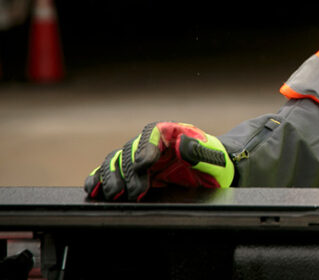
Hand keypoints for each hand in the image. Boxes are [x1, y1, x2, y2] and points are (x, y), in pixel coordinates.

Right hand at [84, 122, 233, 200]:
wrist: (214, 175)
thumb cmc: (215, 163)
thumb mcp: (213, 158)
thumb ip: (198, 151)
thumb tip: (181, 143)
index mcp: (171, 133)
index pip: (152, 133)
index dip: (145, 148)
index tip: (144, 166)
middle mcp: (151, 144)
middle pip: (130, 151)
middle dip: (129, 172)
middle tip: (135, 192)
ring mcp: (140, 159)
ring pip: (115, 161)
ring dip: (111, 177)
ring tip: (115, 194)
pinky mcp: (132, 174)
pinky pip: (111, 173)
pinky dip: (99, 180)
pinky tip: (94, 190)